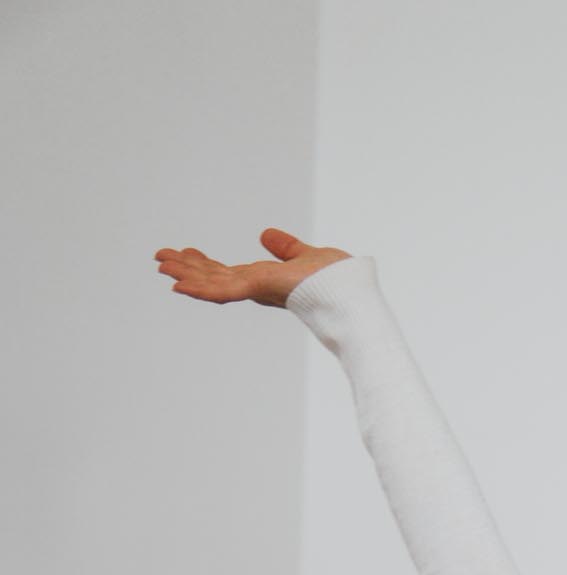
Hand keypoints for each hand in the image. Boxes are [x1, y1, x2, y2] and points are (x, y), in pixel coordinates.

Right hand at [153, 229, 350, 308]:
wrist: (351, 292)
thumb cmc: (337, 282)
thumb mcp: (305, 256)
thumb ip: (286, 248)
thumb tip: (267, 235)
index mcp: (265, 280)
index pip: (227, 272)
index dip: (205, 265)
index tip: (185, 254)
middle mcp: (258, 288)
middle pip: (214, 277)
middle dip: (187, 268)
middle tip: (160, 257)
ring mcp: (257, 290)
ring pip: (213, 283)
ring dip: (186, 275)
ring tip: (160, 265)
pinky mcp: (259, 289)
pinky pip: (224, 292)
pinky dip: (200, 289)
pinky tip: (179, 285)